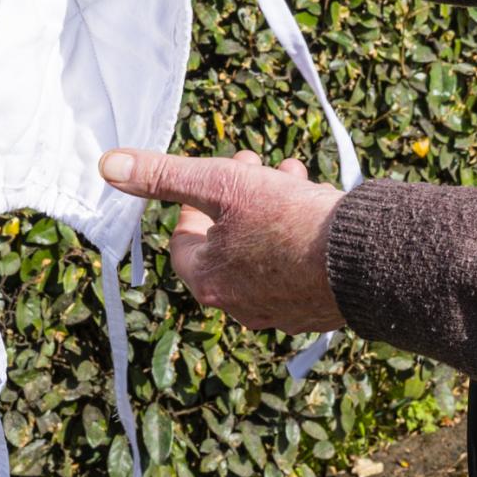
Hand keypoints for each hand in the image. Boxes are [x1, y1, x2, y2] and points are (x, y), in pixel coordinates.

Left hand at [101, 147, 344, 333]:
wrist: (367, 260)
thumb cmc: (290, 221)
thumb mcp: (223, 183)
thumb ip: (164, 175)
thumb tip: (109, 165)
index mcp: (209, 280)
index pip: (182, 243)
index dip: (192, 205)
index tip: (211, 180)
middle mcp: (238, 305)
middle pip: (223, 247)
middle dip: (235, 199)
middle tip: (253, 166)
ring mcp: (279, 311)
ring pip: (260, 254)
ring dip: (267, 209)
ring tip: (289, 174)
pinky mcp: (313, 309)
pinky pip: (292, 267)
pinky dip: (294, 235)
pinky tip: (315, 205)